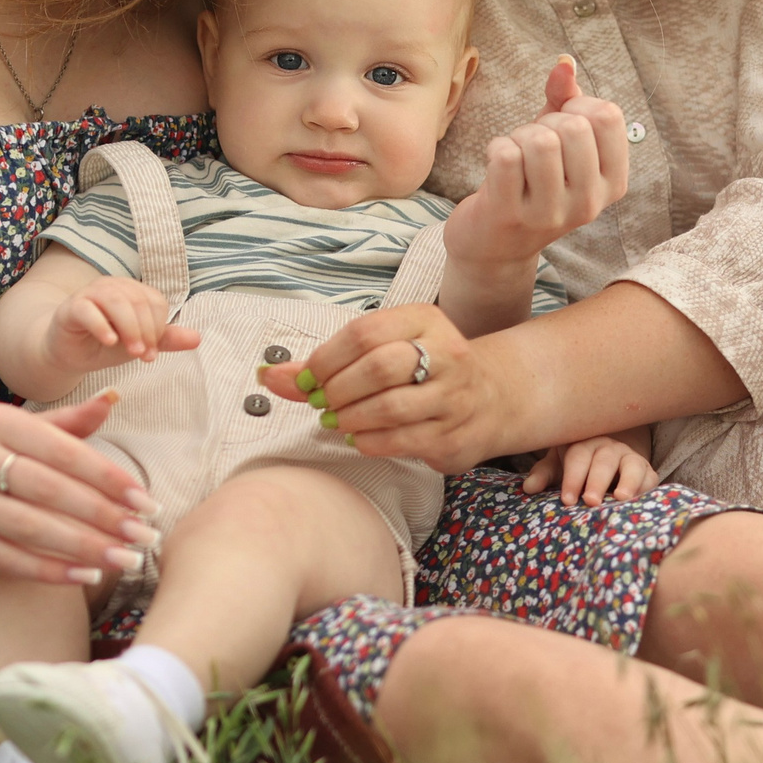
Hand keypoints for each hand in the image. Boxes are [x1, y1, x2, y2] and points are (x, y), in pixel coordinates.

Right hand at [0, 394, 161, 585]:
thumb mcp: (8, 429)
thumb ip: (62, 423)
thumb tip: (113, 398)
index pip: (64, 451)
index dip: (109, 478)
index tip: (146, 502)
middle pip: (51, 490)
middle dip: (105, 516)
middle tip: (146, 537)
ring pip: (31, 527)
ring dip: (84, 547)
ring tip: (125, 561)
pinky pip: (5, 558)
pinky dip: (47, 570)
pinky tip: (84, 577)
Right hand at [46, 277, 201, 376]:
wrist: (69, 353)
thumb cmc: (105, 344)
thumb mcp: (139, 343)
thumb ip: (165, 339)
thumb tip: (197, 338)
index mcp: (133, 291)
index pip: (155, 302)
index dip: (158, 327)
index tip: (152, 353)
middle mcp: (113, 286)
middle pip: (137, 300)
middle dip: (146, 331)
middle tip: (145, 356)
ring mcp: (90, 294)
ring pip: (115, 301)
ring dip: (129, 328)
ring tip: (132, 353)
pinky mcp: (71, 307)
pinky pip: (87, 310)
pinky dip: (101, 325)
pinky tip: (109, 342)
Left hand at [257, 302, 524, 473]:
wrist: (491, 399)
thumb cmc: (424, 370)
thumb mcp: (385, 349)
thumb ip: (327, 362)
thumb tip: (270, 377)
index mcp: (424, 320)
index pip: (365, 332)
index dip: (326, 359)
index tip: (307, 379)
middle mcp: (447, 353)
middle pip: (378, 367)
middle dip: (337, 389)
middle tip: (320, 402)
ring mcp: (454, 397)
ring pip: (389, 407)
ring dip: (350, 417)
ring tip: (336, 420)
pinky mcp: (453, 435)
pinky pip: (400, 440)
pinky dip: (367, 441)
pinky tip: (357, 437)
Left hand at [441, 57, 630, 268]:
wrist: (494, 246)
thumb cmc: (531, 183)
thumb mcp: (558, 141)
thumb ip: (565, 100)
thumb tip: (564, 64)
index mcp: (612, 183)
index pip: (609, 116)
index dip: (578, 105)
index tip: (562, 122)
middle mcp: (589, 203)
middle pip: (574, 126)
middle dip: (545, 121)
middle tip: (532, 144)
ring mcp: (550, 214)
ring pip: (540, 140)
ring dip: (518, 136)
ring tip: (515, 155)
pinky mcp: (510, 216)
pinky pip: (506, 156)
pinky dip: (496, 147)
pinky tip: (496, 165)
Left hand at [522, 435, 658, 504]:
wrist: (610, 458)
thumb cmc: (577, 465)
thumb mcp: (558, 465)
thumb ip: (544, 475)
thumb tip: (528, 488)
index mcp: (584, 444)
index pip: (578, 456)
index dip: (572, 478)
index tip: (567, 500)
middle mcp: (609, 448)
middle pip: (604, 461)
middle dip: (597, 481)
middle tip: (591, 501)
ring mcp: (630, 458)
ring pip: (631, 465)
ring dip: (627, 481)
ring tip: (621, 498)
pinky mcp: (647, 472)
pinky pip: (649, 477)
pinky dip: (645, 488)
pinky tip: (638, 501)